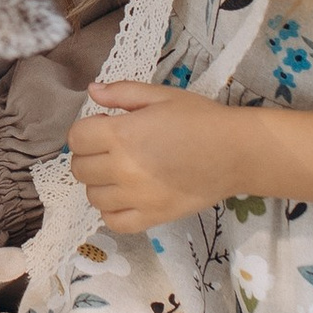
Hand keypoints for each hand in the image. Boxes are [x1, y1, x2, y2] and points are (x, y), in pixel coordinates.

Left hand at [66, 81, 253, 232]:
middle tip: (111, 150)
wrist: (236, 153)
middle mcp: (123, 168)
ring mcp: (135, 197)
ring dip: (100, 183)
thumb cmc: (201, 119)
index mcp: (122, 134)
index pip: (76, 138)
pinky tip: (125, 196)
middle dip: (89, 156)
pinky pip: (113, 221)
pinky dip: (112, 210)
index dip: (85, 131)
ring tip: (120, 173)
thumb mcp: (161, 96)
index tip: (103, 128)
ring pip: (92, 196)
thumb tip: (92, 91)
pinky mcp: (151, 217)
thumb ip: (123, 92)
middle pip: (79, 168)